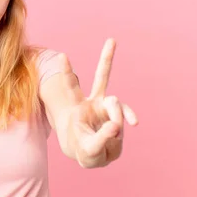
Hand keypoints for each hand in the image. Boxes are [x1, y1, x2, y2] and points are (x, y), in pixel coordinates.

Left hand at [65, 38, 137, 167]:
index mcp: (77, 107)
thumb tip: (117, 125)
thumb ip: (101, 139)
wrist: (92, 156)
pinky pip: (125, 114)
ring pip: (116, 101)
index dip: (67, 72)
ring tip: (114, 129)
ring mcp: (106, 109)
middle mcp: (93, 103)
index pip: (70, 86)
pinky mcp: (117, 117)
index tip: (63, 56)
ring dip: (117, 115)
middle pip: (102, 78)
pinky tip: (133, 123)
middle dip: (107, 59)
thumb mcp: (87, 149)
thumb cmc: (83, 150)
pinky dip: (128, 118)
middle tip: (112, 40)